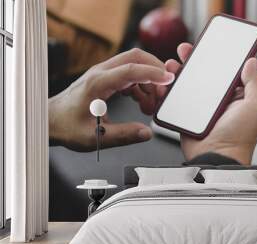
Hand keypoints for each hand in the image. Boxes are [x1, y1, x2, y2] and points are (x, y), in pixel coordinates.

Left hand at [49, 48, 174, 151]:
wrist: (50, 120)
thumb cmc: (67, 126)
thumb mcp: (96, 136)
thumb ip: (124, 135)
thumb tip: (146, 132)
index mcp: (98, 83)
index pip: (131, 70)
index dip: (153, 73)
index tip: (169, 79)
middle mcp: (101, 73)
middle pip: (135, 57)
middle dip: (156, 70)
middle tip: (165, 90)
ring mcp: (103, 74)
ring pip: (134, 65)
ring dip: (148, 82)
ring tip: (151, 105)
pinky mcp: (105, 79)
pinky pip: (129, 75)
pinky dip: (141, 86)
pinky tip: (141, 103)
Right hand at [165, 43, 256, 163]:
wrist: (217, 158)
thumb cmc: (240, 138)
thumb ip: (256, 83)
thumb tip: (252, 62)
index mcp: (238, 97)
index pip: (228, 71)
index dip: (220, 57)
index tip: (211, 46)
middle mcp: (220, 101)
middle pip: (206, 75)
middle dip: (196, 60)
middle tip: (187, 50)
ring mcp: (202, 109)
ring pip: (190, 85)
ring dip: (181, 72)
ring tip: (174, 64)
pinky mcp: (188, 116)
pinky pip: (178, 100)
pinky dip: (170, 90)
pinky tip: (167, 82)